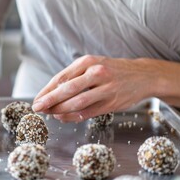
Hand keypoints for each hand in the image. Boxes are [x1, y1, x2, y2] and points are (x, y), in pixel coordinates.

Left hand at [32, 55, 156, 122]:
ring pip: (77, 102)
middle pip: (67, 89)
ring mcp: (106, 88)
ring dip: (60, 110)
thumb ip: (74, 76)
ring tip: (50, 114)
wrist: (143, 76)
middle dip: (49, 100)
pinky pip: (88, 112)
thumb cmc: (112, 71)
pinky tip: (63, 118)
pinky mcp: (112, 103)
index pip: (62, 77)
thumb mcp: (93, 65)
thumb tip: (50, 93)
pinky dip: (73, 117)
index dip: (46, 90)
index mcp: (88, 61)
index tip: (36, 99)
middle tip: (37, 108)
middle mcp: (97, 73)